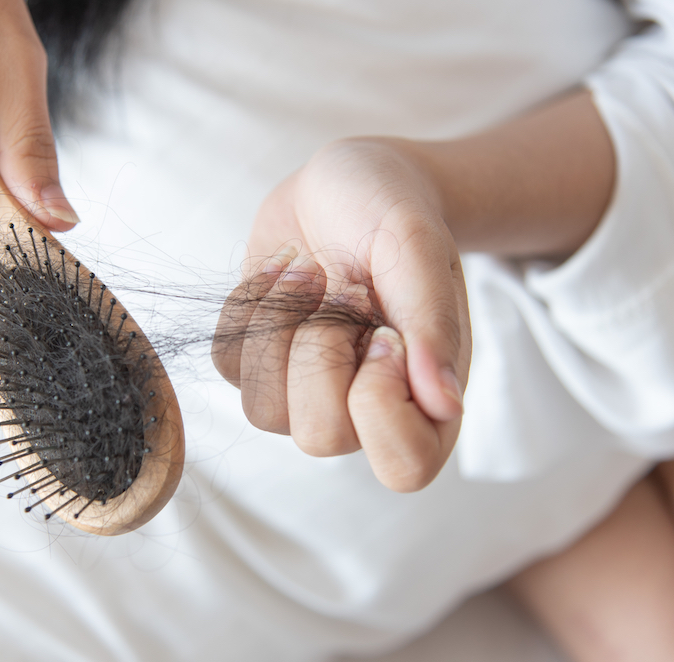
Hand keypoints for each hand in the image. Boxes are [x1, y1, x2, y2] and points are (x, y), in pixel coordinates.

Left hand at [213, 138, 470, 491]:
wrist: (346, 181)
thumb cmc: (396, 214)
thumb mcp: (419, 250)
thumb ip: (432, 323)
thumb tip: (445, 405)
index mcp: (425, 398)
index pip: (405, 468)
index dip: (380, 402)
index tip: (385, 331)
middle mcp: (364, 409)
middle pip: (320, 439)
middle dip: (319, 352)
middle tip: (345, 290)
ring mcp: (304, 392)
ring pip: (261, 411)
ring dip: (278, 326)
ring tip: (310, 271)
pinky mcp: (257, 363)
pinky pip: (228, 363)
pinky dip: (249, 305)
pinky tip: (284, 268)